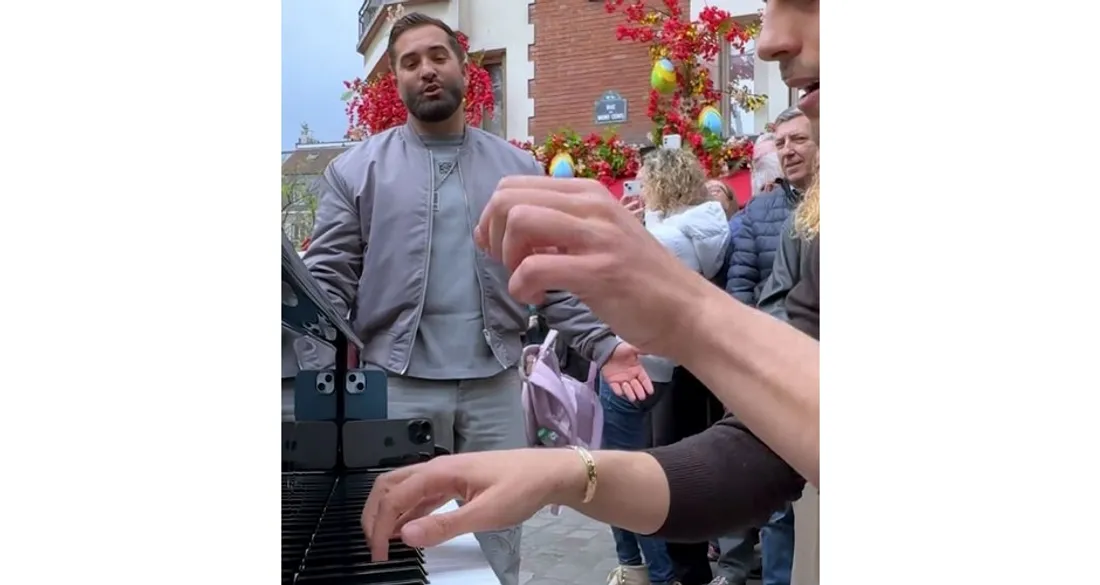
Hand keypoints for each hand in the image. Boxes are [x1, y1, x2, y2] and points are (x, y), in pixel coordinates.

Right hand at [361, 449, 583, 559]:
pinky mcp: (454, 481)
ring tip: (384, 541)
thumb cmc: (522, 488)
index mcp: (440, 472)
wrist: (549, 472)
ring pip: (402, 489)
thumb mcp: (485, 513)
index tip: (378, 554)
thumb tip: (406, 536)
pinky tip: (408, 529)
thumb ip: (444, 525)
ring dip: (388, 513)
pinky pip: (420, 494)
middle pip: (388, 486)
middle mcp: (436, 468)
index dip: (380, 527)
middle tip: (373, 546)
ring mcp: (444, 474)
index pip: (394, 497)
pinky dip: (406, 511)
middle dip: (373, 514)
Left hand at [474, 176, 711, 358]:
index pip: (514, 185)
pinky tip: (538, 298)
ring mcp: (596, 236)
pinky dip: (522, 288)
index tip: (503, 249)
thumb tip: (496, 230)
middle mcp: (591, 205)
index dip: (493, 218)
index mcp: (587, 193)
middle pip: (508, 198)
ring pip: (519, 221)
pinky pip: (534, 268)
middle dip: (493, 235)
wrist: (686, 309)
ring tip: (524, 279)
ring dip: (507, 257)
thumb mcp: (597, 236)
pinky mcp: (598, 271)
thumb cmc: (639, 278)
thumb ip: (555, 227)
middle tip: (509, 264)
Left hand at [601, 342, 652, 400]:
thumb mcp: (631, 349)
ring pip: (627, 389)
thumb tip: (649, 350)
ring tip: (632, 396)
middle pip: (637, 387)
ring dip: (630, 393)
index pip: (644, 379)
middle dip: (639, 392)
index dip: (647, 385)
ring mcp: (621, 380)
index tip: (650, 391)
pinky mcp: (612, 381)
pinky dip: (618, 390)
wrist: (606, 349)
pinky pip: (615, 388)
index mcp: (637, 369)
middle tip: (642, 397)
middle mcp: (630, 376)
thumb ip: (640, 350)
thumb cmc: (620, 349)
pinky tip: (620, 392)